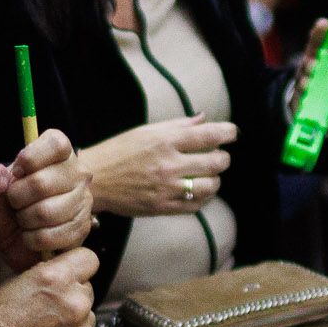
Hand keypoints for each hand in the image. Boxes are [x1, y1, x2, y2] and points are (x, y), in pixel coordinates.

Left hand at [0, 128, 93, 271]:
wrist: (14, 239)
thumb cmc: (5, 207)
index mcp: (58, 152)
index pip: (56, 144)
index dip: (31, 159)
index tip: (17, 172)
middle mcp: (77, 172)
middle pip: (42, 183)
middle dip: (17, 197)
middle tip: (15, 202)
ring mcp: (83, 201)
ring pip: (45, 212)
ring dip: (24, 220)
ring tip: (23, 218)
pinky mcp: (82, 228)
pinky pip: (50, 236)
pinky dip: (32, 239)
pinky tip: (31, 235)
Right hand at [0, 248, 98, 326]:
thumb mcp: (17, 282)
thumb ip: (49, 273)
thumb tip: (67, 271)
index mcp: (56, 278)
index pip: (89, 259)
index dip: (76, 267)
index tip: (68, 275)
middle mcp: (75, 303)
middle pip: (87, 290)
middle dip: (72, 296)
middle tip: (48, 309)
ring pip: (88, 317)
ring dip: (73, 321)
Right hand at [81, 115, 236, 217]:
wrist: (95, 180)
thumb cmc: (118, 152)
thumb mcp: (146, 131)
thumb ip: (178, 125)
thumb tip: (204, 119)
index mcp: (165, 141)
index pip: (209, 135)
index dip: (228, 133)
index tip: (233, 133)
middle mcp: (169, 164)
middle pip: (216, 162)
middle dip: (223, 158)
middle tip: (219, 156)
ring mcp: (168, 188)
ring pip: (211, 186)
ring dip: (215, 179)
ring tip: (209, 175)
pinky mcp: (164, 207)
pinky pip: (196, 205)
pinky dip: (203, 197)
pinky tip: (197, 190)